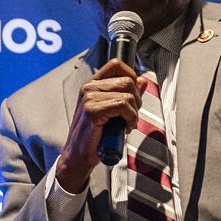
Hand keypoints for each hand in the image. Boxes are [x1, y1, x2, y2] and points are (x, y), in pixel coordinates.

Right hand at [54, 58, 140, 192]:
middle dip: (137, 99)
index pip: (116, 65)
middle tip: (131, 115)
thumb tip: (142, 81)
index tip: (134, 93)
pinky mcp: (92, 110)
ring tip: (127, 123)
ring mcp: (89, 98)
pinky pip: (123, 106)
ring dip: (134, 112)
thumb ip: (126, 94)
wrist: (78, 155)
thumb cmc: (94, 135)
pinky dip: (130, 118)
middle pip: (127, 80)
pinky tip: (125, 127)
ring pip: (128, 94)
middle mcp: (89, 88)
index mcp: (92, 85)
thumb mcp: (113, 111)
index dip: (131, 75)